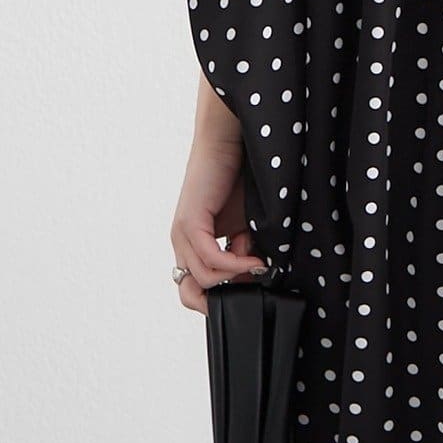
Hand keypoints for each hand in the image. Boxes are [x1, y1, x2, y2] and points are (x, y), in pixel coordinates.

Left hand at [170, 136, 268, 313]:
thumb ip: (244, 251)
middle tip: (250, 289)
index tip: (251, 290)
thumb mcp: (245, 226)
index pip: (195, 288)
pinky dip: (235, 265)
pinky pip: (210, 259)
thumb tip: (253, 276)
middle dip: (221, 300)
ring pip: (204, 279)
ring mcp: (183, 233)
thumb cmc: (238, 178)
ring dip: (237, 276)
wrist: (229, 142)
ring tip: (260, 262)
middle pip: (190, 293)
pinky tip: (255, 260)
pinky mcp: (190, 222)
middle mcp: (183, 242)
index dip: (221, 299)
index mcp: (193, 243)